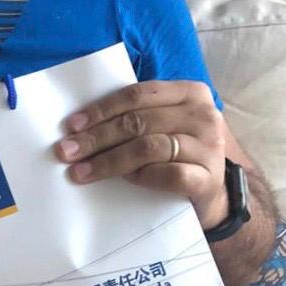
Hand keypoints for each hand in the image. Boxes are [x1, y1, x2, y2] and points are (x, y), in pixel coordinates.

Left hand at [54, 80, 228, 228]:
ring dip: (108, 160)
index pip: (136, 95)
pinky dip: (140, 176)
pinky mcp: (208, 178)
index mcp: (189, 93)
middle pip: (137, 122)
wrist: (218, 192)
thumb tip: (80, 125)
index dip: (100, 109)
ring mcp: (208, 147)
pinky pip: (167, 174)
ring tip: (81, 171)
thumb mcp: (164, 123)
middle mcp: (202, 115)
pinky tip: (122, 180)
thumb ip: (136, 115)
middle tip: (67, 151)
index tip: (71, 125)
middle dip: (96, 138)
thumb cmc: (179, 151)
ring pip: (147, 148)